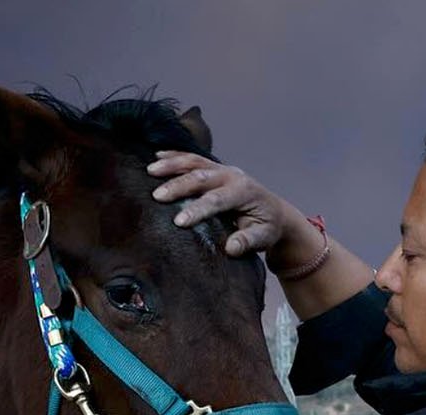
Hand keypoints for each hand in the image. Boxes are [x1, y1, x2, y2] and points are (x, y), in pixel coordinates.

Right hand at [147, 152, 293, 257]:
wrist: (274, 212)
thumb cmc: (267, 227)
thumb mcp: (263, 238)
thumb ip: (248, 241)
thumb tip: (231, 248)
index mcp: (244, 192)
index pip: (216, 200)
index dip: (197, 210)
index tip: (178, 222)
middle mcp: (232, 176)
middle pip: (202, 177)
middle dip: (178, 186)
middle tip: (157, 196)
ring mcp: (223, 169)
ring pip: (195, 162)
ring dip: (172, 165)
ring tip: (150, 170)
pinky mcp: (215, 168)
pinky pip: (194, 158)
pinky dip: (175, 156)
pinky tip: (157, 155)